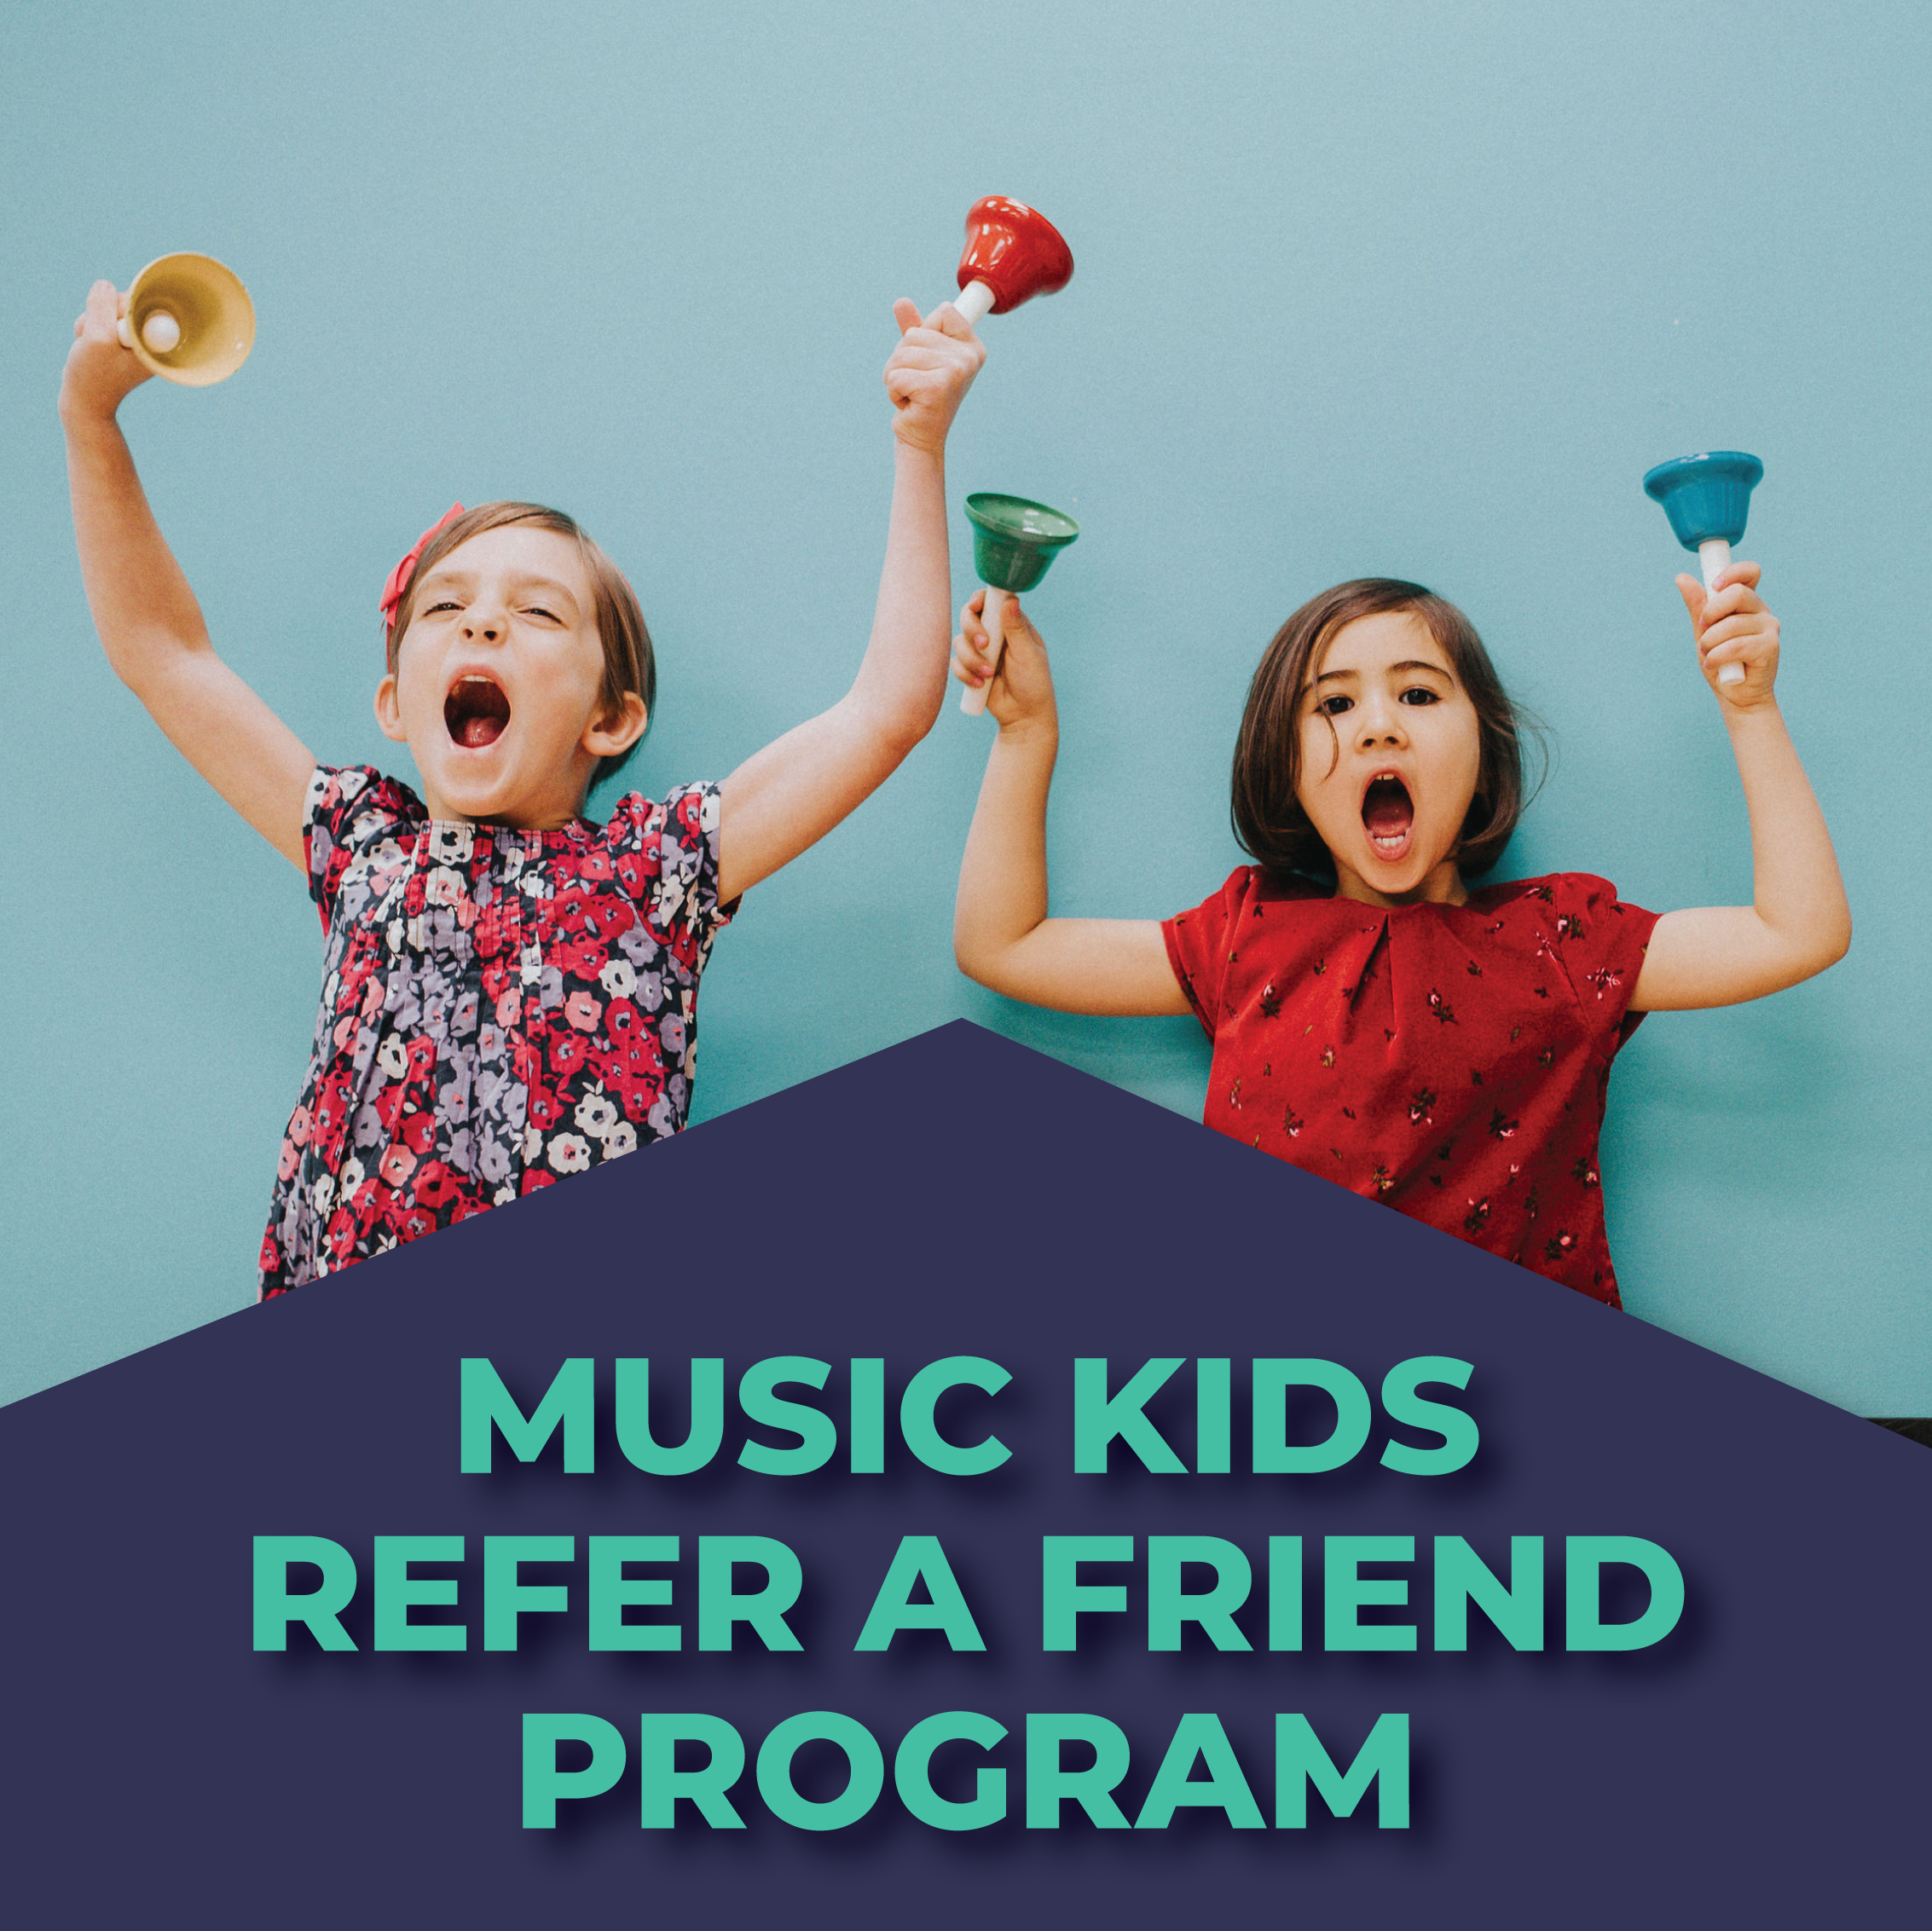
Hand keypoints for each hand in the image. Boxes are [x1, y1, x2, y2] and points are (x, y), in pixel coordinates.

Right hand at [59, 281, 150, 427]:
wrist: (84, 402)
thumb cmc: (94, 376)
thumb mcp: (97, 338)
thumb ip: (103, 308)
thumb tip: (106, 284)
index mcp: (155, 341)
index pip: (147, 302)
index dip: (123, 304)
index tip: (113, 321)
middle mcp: (149, 339)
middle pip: (128, 301)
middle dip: (103, 311)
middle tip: (96, 331)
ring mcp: (133, 339)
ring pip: (110, 308)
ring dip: (92, 318)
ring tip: (88, 341)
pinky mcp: (119, 339)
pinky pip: (101, 318)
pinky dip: (89, 326)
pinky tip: (86, 341)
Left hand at [883, 298, 984, 454]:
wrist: (920, 437)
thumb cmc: (920, 396)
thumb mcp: (918, 357)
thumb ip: (913, 328)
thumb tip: (901, 301)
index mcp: (972, 347)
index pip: (944, 310)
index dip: (925, 333)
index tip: (930, 361)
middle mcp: (969, 358)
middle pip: (915, 333)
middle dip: (902, 359)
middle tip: (915, 383)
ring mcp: (957, 372)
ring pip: (902, 354)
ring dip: (895, 376)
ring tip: (911, 393)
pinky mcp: (937, 388)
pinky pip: (896, 376)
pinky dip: (893, 391)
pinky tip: (909, 404)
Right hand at [952, 587, 1056, 729]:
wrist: (1024, 716)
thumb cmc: (1033, 684)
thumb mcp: (1028, 654)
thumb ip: (1016, 628)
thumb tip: (1010, 600)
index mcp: (1011, 625)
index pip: (990, 602)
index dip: (978, 600)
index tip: (975, 607)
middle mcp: (994, 634)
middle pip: (968, 617)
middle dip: (972, 630)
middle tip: (984, 645)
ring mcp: (980, 651)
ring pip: (959, 642)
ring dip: (971, 660)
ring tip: (989, 675)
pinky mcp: (970, 668)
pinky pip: (955, 664)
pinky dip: (965, 674)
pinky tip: (981, 685)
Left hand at [1676, 561, 1778, 709]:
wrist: (1736, 695)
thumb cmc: (1720, 661)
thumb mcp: (1703, 631)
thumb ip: (1697, 606)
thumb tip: (1682, 577)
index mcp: (1746, 602)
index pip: (1749, 572)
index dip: (1732, 573)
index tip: (1714, 587)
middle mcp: (1760, 610)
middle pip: (1738, 594)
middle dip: (1711, 612)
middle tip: (1703, 629)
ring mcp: (1769, 627)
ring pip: (1732, 624)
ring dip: (1710, 643)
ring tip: (1709, 655)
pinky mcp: (1771, 646)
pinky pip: (1737, 645)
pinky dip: (1718, 657)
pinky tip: (1714, 664)